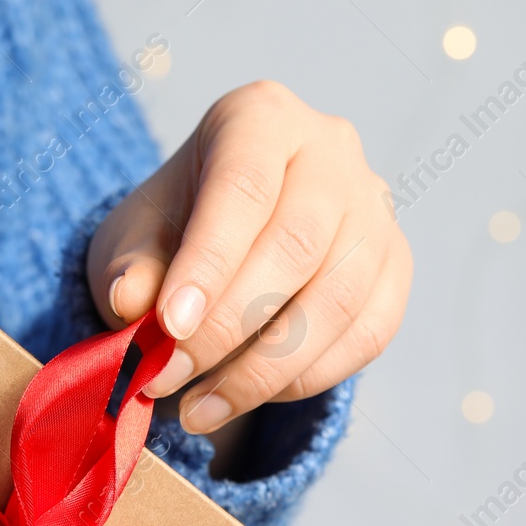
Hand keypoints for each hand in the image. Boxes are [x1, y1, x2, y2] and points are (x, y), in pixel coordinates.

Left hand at [88, 81, 411, 433]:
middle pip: (297, 244)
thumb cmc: (175, 229)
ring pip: (338, 298)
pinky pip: (367, 334)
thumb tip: (130, 302)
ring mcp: (374, 209)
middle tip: (168, 378)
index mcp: (259, 118)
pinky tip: (248, 396)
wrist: (225, 245)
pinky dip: (306, 378)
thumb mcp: (134, 237)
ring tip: (198, 407)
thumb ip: (130, 266)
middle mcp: (331, 150)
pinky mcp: (395, 268)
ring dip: (265, 369)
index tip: (169, 328)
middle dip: (228, 326)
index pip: (243, 186)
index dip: (208, 262)